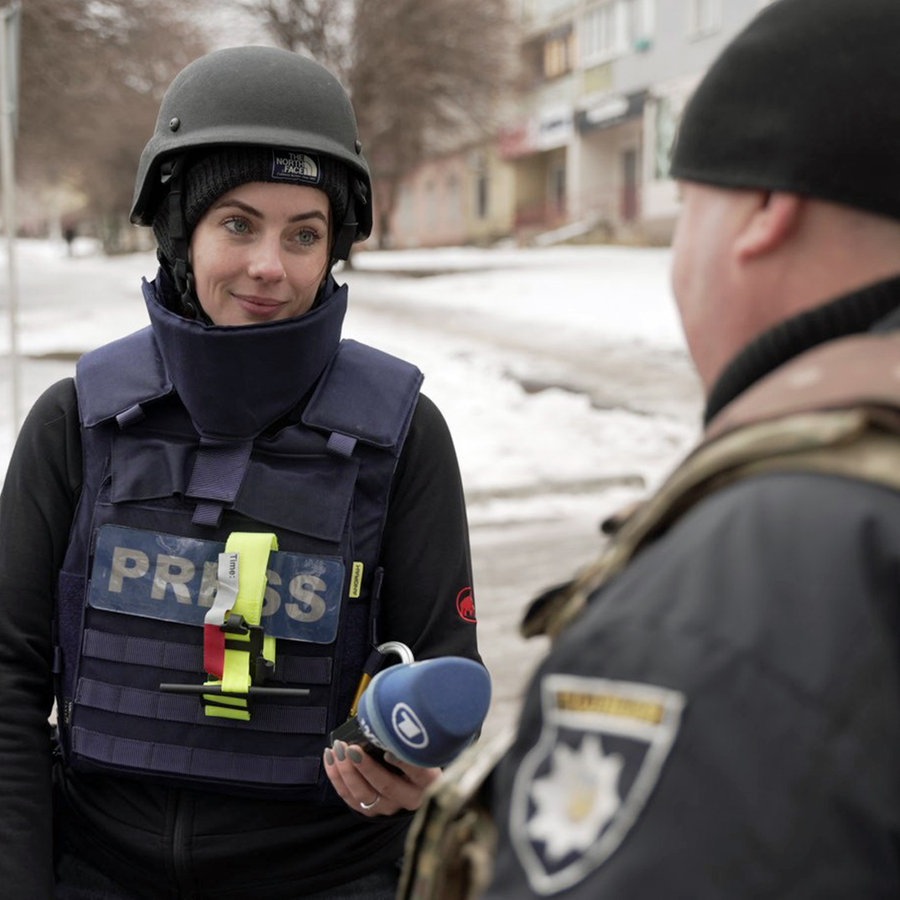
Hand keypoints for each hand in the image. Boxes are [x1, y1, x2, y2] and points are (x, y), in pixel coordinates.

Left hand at [323, 740, 440, 816]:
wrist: (412, 782)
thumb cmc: (414, 754)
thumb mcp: (419, 745)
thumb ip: (407, 736)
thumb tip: (387, 717)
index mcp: (427, 781)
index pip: (418, 772)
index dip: (403, 763)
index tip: (388, 749)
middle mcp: (410, 797)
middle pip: (386, 785)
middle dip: (365, 766)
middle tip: (351, 748)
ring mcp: (389, 806)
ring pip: (364, 794)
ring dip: (347, 771)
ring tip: (338, 750)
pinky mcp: (371, 810)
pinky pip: (349, 797)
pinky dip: (336, 777)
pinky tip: (331, 758)